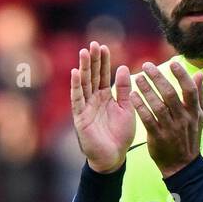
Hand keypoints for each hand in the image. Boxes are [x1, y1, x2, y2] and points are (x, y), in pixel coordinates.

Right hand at [71, 41, 135, 173]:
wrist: (113, 157)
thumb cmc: (120, 135)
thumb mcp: (127, 109)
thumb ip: (125, 90)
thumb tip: (123, 67)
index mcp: (106, 97)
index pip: (104, 75)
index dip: (104, 61)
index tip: (105, 46)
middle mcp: (94, 99)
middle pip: (93, 76)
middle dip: (93, 60)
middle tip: (94, 43)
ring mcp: (86, 107)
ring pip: (84, 84)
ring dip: (84, 68)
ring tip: (84, 52)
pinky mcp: (80, 117)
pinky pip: (77, 99)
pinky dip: (76, 86)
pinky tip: (75, 73)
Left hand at [130, 60, 202, 177]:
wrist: (182, 165)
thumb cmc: (190, 137)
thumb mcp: (199, 117)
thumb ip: (199, 95)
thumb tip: (200, 74)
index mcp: (194, 112)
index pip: (189, 90)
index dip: (181, 76)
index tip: (172, 63)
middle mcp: (183, 119)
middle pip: (170, 95)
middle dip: (158, 78)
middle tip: (146, 66)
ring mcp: (171, 129)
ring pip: (158, 106)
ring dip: (147, 90)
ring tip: (138, 78)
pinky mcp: (158, 138)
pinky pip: (147, 120)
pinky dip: (140, 107)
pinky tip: (132, 96)